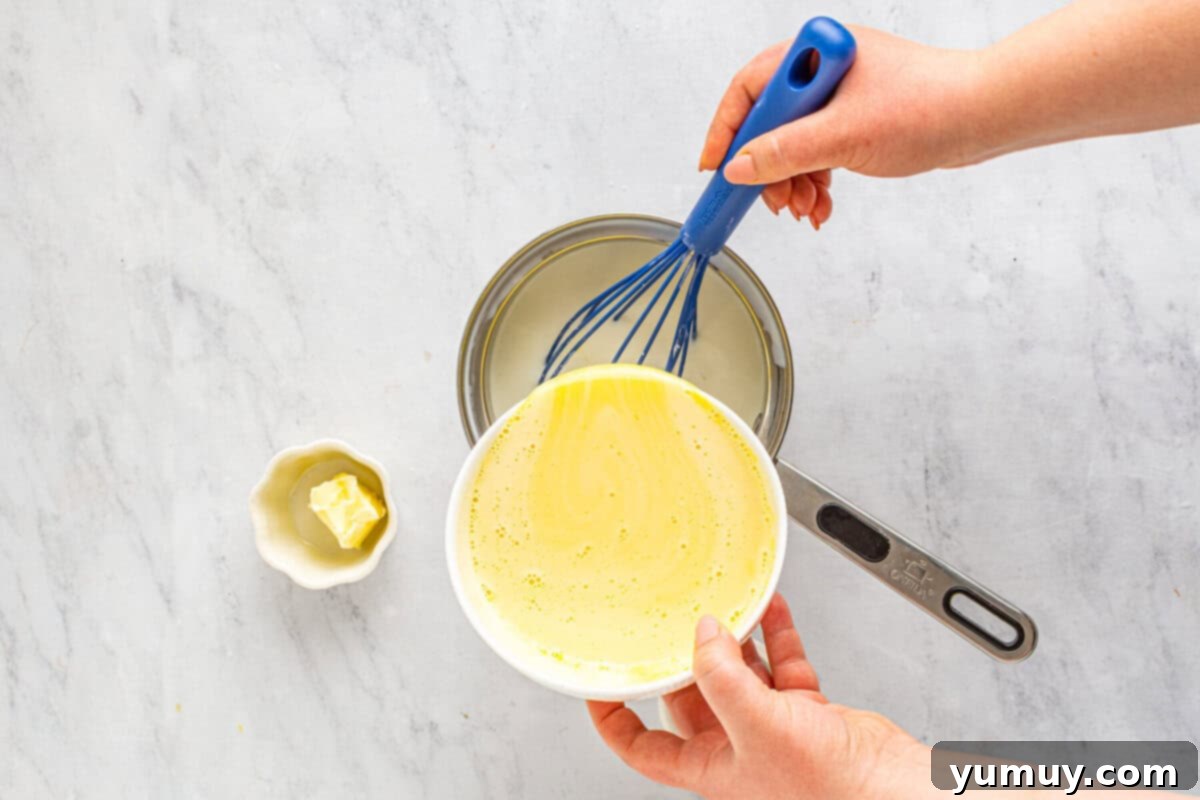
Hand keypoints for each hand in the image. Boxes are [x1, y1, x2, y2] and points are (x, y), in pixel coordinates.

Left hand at [587, 594, 930, 799]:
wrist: (897, 792)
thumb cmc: (832, 791)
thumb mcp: (759, 727)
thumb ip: (722, 677)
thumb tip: (701, 634)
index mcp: (710, 769)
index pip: (642, 746)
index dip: (614, 718)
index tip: (598, 685)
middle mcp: (736, 749)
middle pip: (691, 697)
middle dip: (682, 658)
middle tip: (669, 622)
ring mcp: (772, 729)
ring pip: (739, 674)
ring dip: (732, 638)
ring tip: (722, 602)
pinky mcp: (806, 711)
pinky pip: (780, 665)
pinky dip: (775, 635)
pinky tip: (769, 608)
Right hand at [699, 26, 984, 227]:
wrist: (985, 116)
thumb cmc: (929, 107)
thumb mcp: (843, 135)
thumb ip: (784, 153)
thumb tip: (738, 169)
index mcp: (815, 55)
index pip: (749, 90)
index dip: (727, 131)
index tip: (715, 168)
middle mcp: (825, 69)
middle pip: (769, 122)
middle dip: (769, 170)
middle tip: (775, 202)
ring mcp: (842, 94)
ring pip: (794, 143)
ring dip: (794, 182)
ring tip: (807, 210)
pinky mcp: (859, 117)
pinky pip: (819, 150)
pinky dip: (816, 180)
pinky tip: (822, 205)